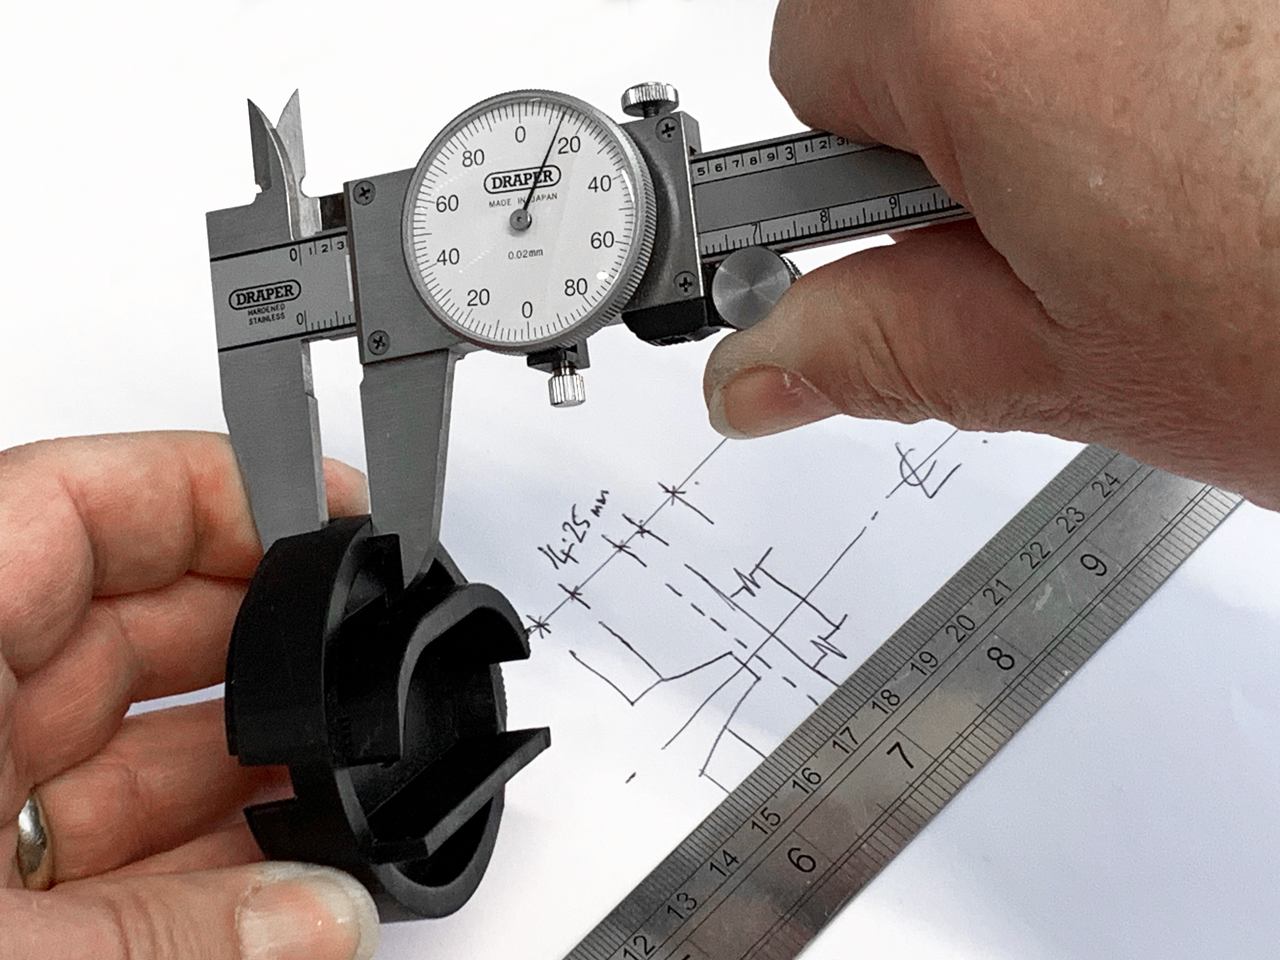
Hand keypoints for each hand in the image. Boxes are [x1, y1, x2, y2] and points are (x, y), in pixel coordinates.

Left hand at [0, 433, 378, 959]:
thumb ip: (166, 936)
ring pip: (137, 739)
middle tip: (362, 677)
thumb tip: (323, 918)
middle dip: (273, 650)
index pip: (79, 505)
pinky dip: (197, 854)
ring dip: (251, 771)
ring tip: (336, 805)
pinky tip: (272, 882)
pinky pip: (107, 835)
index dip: (223, 487)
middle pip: (137, 621)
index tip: (328, 513)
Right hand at [705, 0, 1279, 508]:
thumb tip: (759, 369)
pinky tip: (1236, 114)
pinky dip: (1169, 42)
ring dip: (1070, 71)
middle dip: (966, 109)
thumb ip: (879, 349)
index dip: (864, 160)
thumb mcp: (1076, 368)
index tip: (917, 209)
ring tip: (1183, 169)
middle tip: (1070, 212)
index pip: (811, 57)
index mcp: (989, 28)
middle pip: (921, 2)